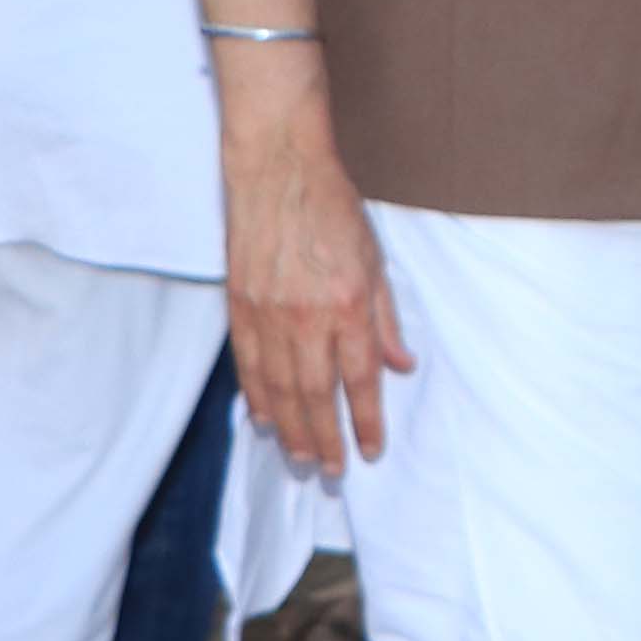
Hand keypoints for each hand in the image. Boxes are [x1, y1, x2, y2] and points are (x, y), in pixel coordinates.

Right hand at [218, 70, 409, 479]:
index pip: (360, 379)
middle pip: (316, 394)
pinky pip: (248, 365)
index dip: (366, 420)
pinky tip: (265, 418)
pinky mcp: (240, 307)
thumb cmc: (332, 209)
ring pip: (279, 388)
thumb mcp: (376, 260)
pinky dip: (256, 396)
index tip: (371, 450)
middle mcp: (307, 317)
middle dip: (326, 437)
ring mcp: (268, 315)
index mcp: (348, 305)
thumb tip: (401, 366)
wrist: (278, 170)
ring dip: (292, 428)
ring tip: (302, 456)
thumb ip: (387, 319)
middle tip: (333, 470)